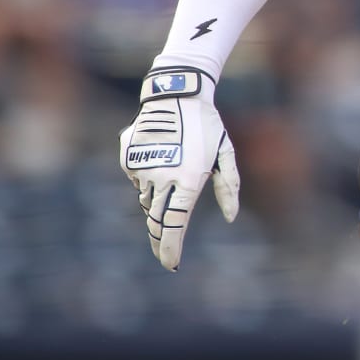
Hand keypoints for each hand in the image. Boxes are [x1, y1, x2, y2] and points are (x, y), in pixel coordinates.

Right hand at [118, 67, 239, 269]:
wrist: (176, 94)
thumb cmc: (207, 126)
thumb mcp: (226, 155)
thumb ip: (229, 188)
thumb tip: (231, 217)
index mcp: (187, 181)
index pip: (174, 224)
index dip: (171, 248)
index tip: (171, 264)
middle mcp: (161, 178)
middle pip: (156, 220)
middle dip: (160, 239)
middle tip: (165, 253)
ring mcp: (141, 168)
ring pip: (147, 199)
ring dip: (158, 203)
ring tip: (174, 181)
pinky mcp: (128, 158)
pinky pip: (140, 179)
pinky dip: (150, 178)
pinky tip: (163, 157)